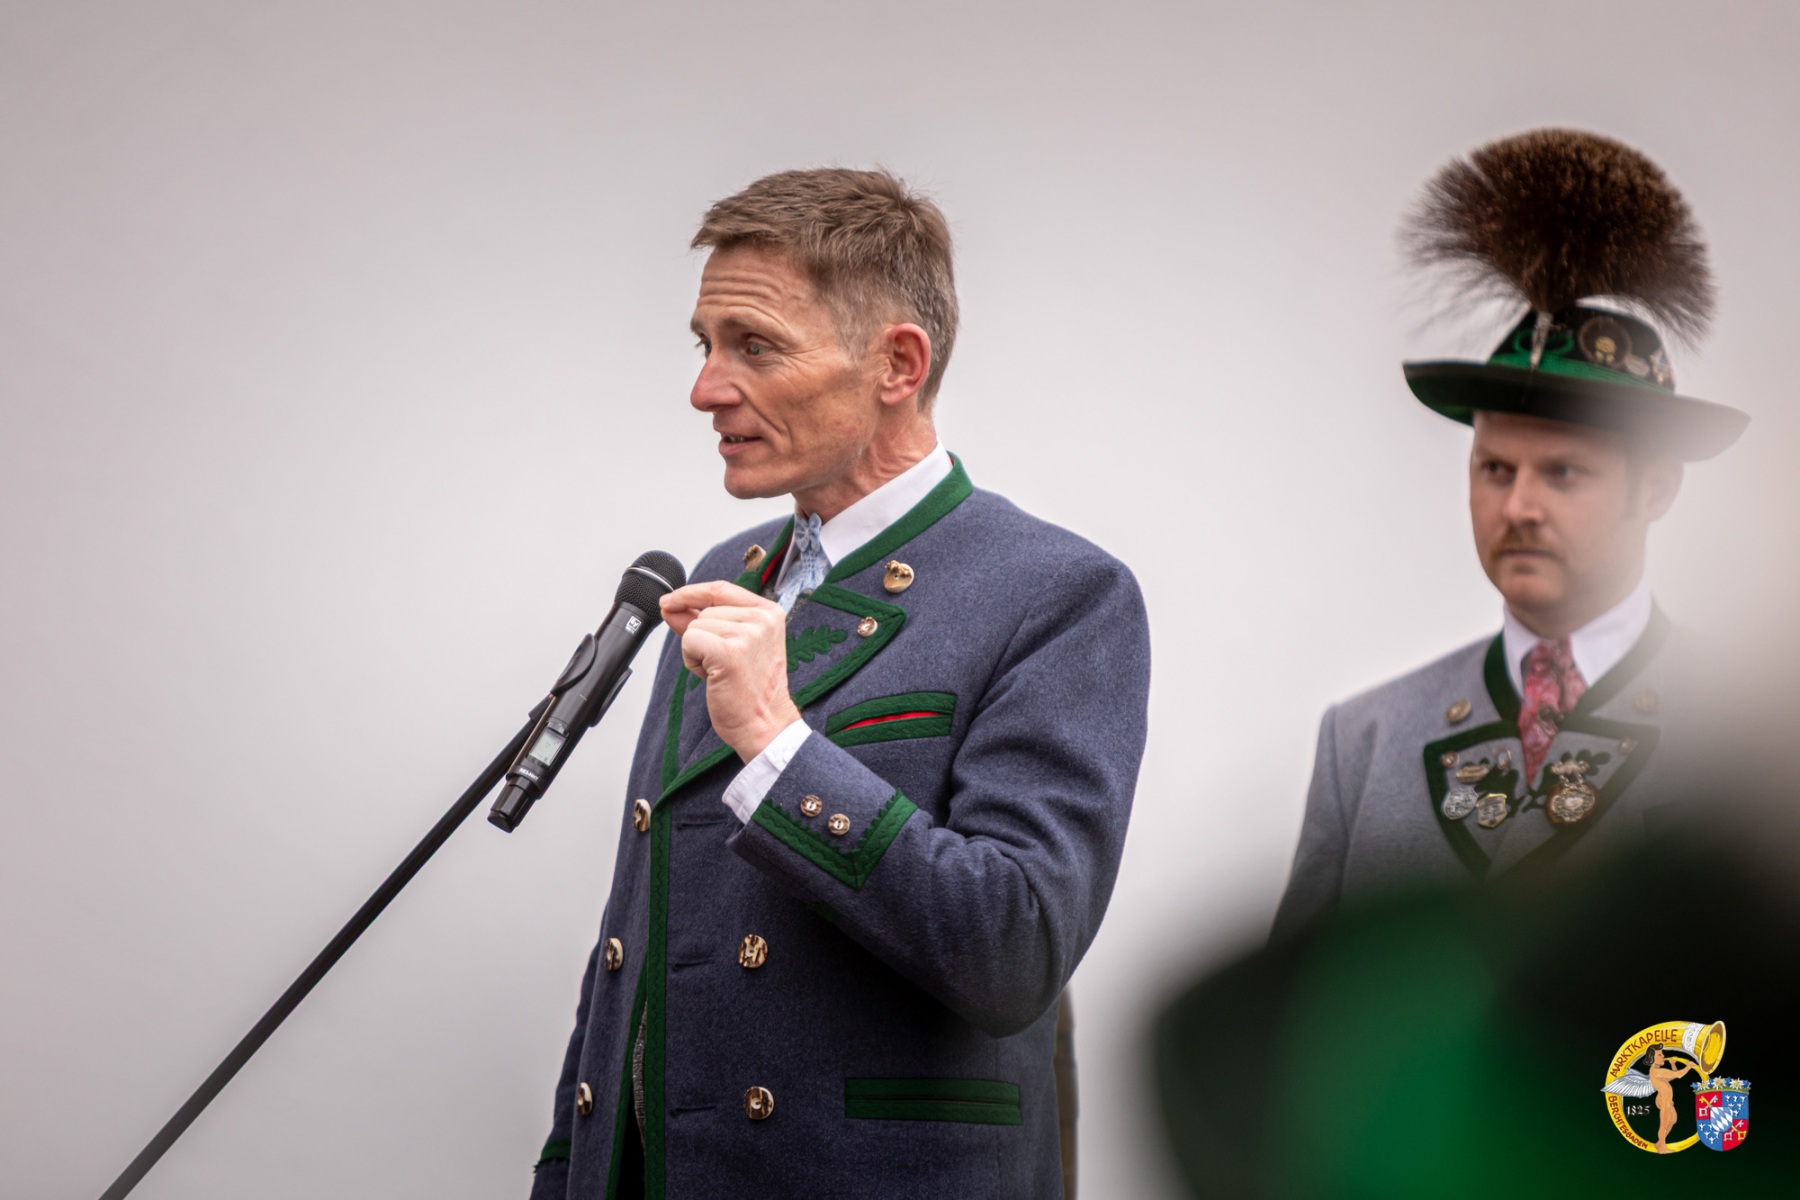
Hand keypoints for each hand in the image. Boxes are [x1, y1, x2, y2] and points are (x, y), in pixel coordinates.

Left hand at [660, 580, 800, 760]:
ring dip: (697, 652)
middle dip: (701, 638)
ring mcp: (748, 634)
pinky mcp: (730, 651)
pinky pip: (690, 641)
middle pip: (705, 611)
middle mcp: (762, 618)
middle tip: (723, 665)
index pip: (721, 588)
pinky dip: (692, 661)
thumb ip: (703, 622)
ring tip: (721, 672)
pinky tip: (713, 676)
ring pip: (695, 626)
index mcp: (768, 612)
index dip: (690, 593)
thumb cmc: (750, 691)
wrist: (765, 726)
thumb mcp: (731, 647)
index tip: (669, 600)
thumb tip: (670, 605)